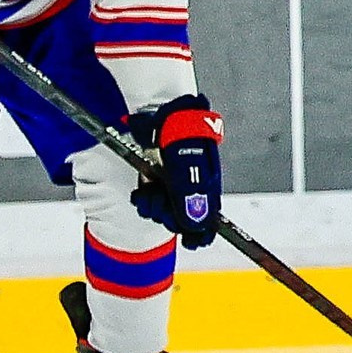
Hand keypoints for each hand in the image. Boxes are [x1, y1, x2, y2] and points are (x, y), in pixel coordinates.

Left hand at [129, 94, 223, 247]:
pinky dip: (143, 201)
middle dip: (168, 216)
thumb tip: (195, 226)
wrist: (161, 111)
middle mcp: (193, 190)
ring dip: (152, 208)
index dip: (201, 235)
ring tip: (148, 193)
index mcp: (208, 188)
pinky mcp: (157, 181)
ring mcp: (174, 186)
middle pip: (183, 221)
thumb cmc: (180, 134)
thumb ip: (189, 196)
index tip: (191, 242)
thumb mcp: (186, 165)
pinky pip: (150, 202)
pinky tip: (141, 191)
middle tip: (159, 200)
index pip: (210, 222)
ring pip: (164, 213)